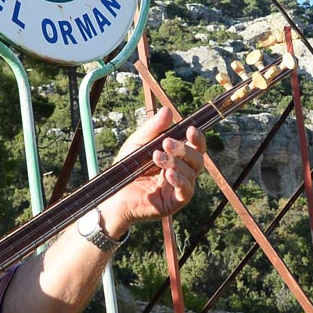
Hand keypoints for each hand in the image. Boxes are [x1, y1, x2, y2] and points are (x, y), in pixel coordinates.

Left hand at [100, 107, 205, 235]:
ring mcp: (179, 188)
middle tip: (166, 143)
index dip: (197, 138)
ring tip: (156, 157)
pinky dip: (180, 181)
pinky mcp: (174, 203)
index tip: (190, 129)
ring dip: (175, 162)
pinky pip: (186, 191)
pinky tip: (169, 174)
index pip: (196, 147)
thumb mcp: (138, 144)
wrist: (114, 193)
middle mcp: (182, 173)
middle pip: (197, 159)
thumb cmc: (128, 168)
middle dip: (184, 149)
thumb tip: (168, 110)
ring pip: (191, 173)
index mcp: (178, 158)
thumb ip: (153, 129)